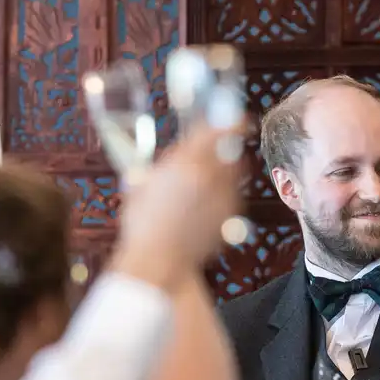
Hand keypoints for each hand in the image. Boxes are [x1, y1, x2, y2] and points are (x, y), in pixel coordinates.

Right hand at [109, 123, 243, 285]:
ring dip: (225, 175)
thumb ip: (155, 171)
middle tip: (213, 158)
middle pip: (231, 154)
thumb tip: (158, 169)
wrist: (157, 259)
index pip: (218, 131)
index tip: (241, 119)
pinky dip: (223, 198)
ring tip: (205, 186)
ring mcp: (222, 198)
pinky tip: (204, 208)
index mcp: (186, 162)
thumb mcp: (139, 187)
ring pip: (234, 177)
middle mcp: (209, 177)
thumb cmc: (143, 226)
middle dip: (226, 153)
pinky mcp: (229, 218)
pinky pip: (232, 199)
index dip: (234, 122)